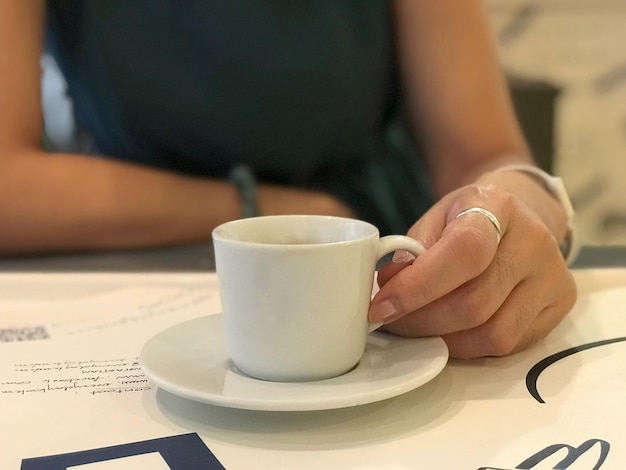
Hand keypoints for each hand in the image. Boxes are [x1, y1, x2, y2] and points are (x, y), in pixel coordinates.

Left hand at [368, 183, 576, 358]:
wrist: (520, 214)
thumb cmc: (468, 217)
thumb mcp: (436, 217)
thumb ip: (411, 250)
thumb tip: (389, 287)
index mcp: (498, 207)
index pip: (464, 253)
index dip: (418, 287)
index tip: (381, 307)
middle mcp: (534, 242)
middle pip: (475, 303)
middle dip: (422, 322)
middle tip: (391, 323)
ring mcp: (553, 276)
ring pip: (493, 333)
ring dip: (443, 340)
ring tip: (416, 329)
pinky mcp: (559, 305)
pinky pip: (509, 345)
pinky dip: (468, 347)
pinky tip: (447, 332)